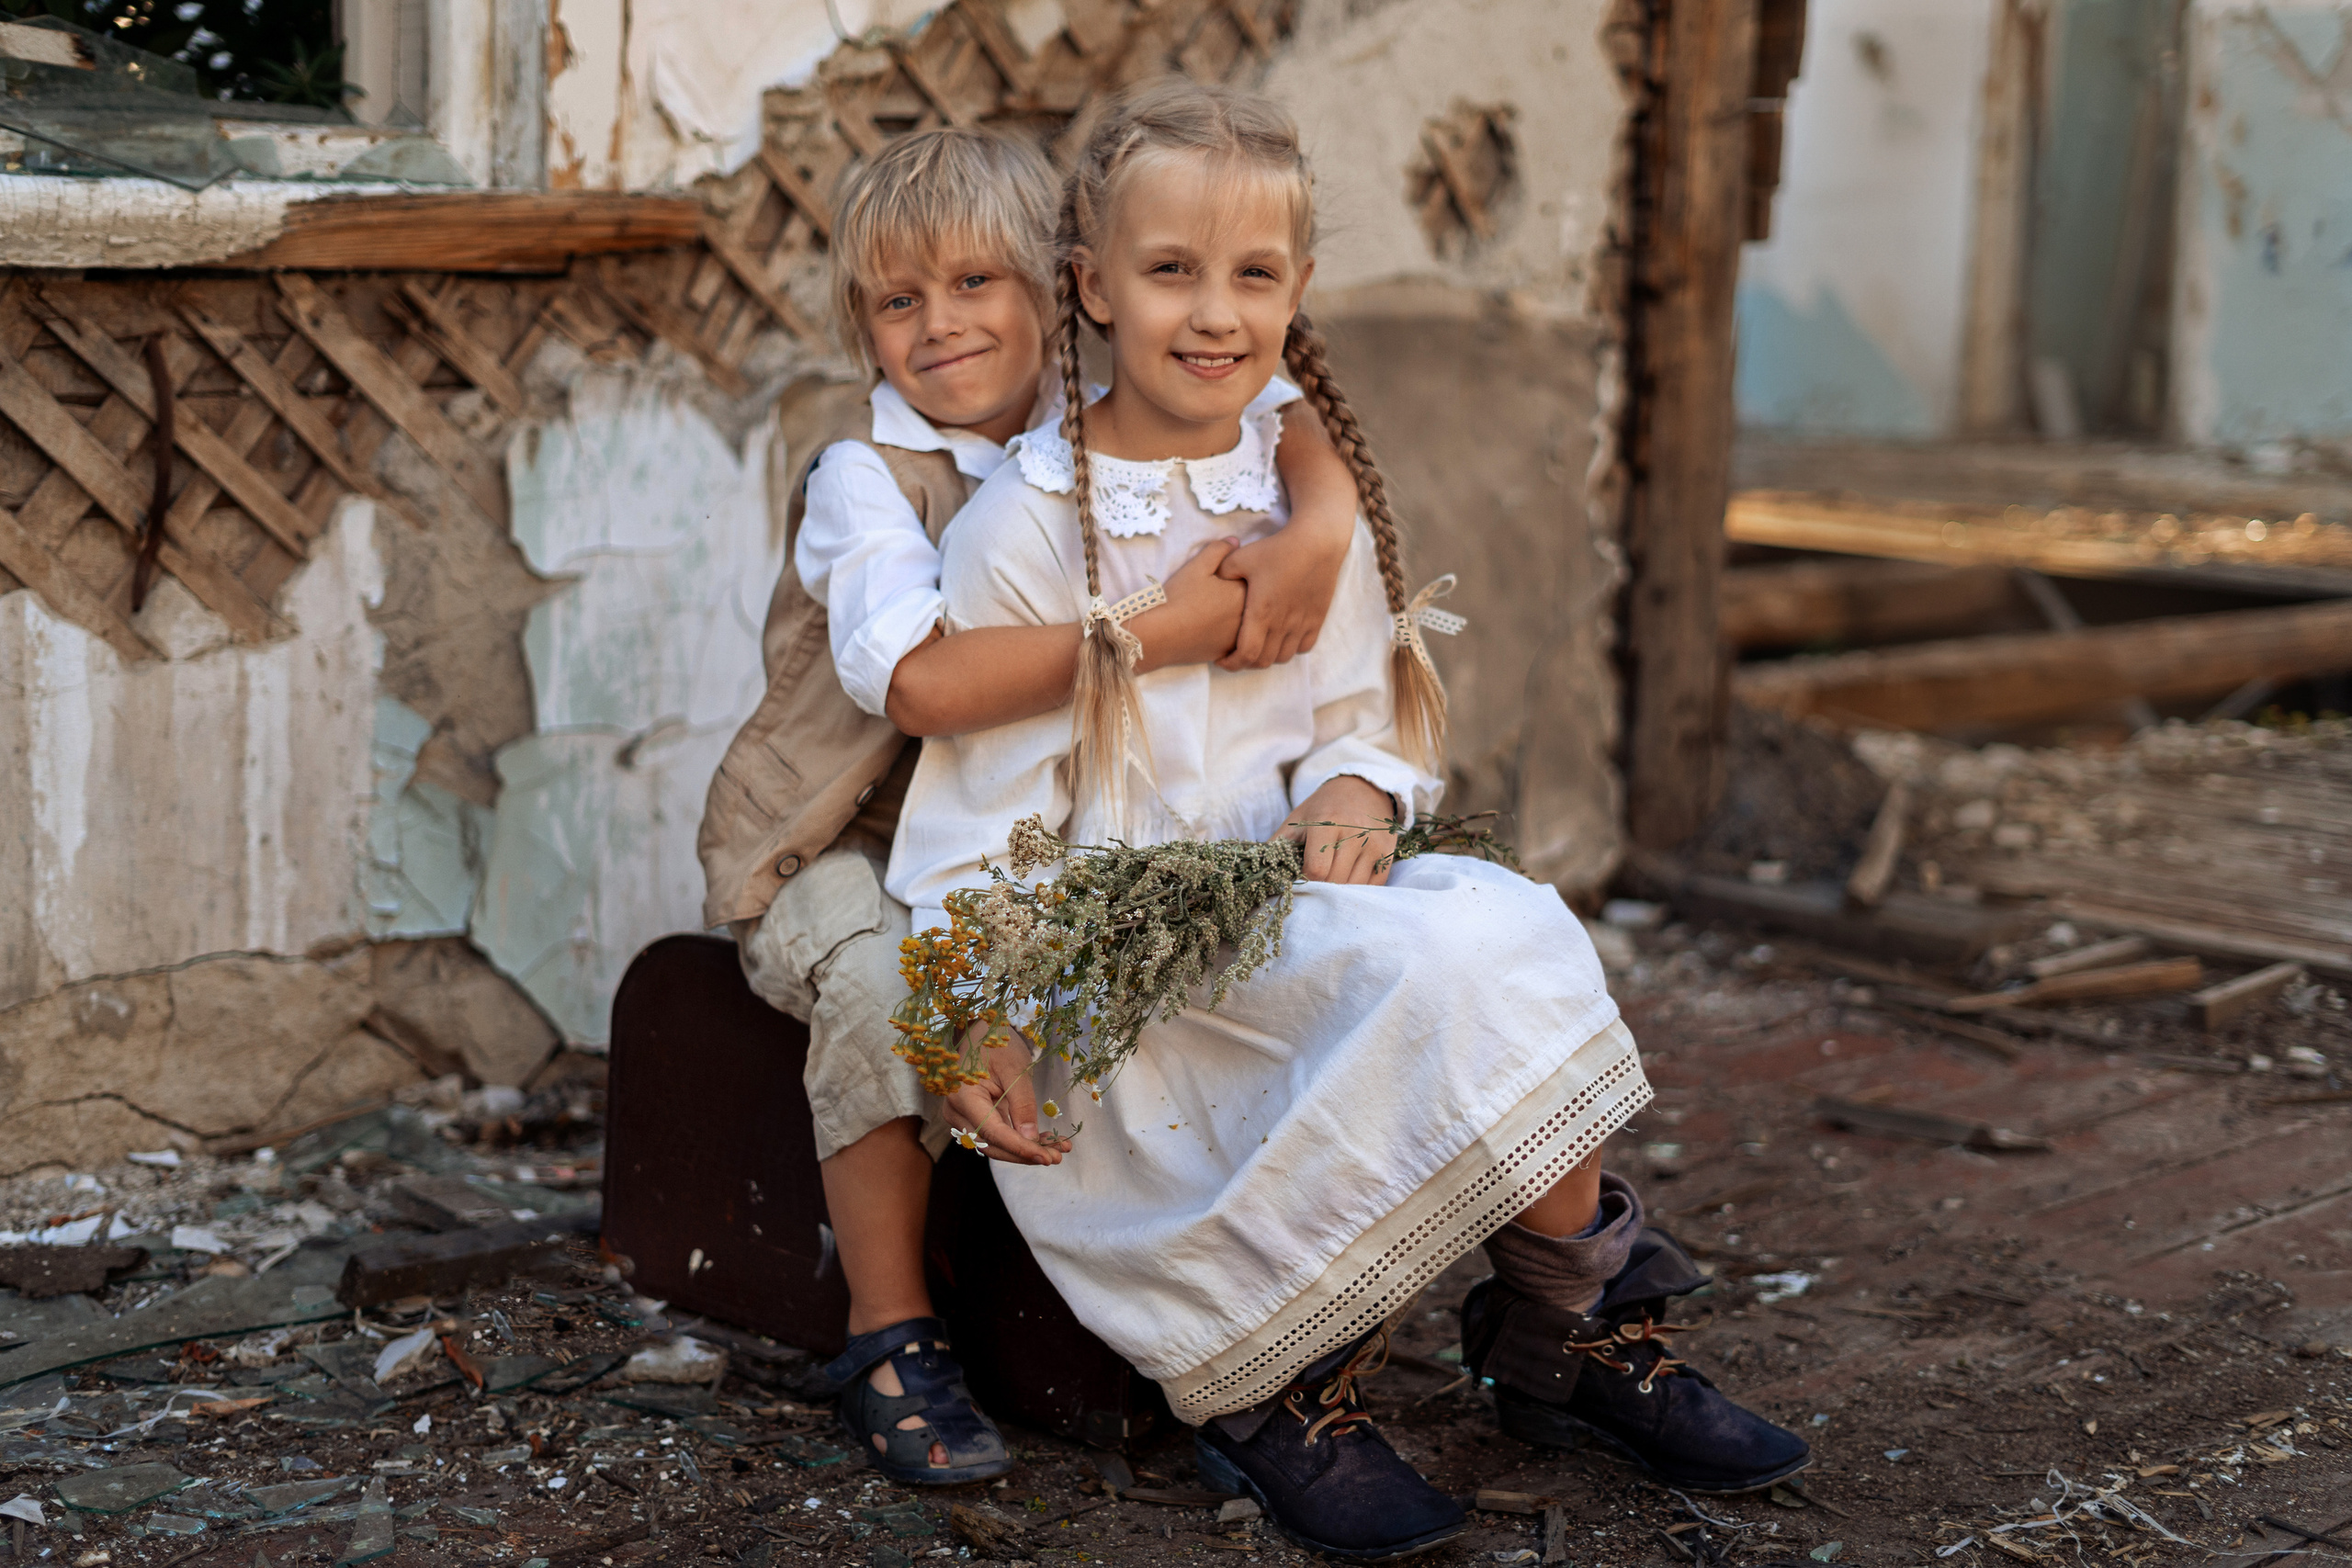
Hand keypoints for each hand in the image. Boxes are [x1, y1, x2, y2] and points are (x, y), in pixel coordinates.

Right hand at [942, 1022, 1069, 1164]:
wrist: (981, 1033)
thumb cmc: (996, 1043)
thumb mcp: (1015, 1068)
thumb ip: (1022, 1103)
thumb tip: (1030, 1138)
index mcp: (963, 1096)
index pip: (993, 1132)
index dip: (1020, 1147)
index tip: (1046, 1157)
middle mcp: (957, 1112)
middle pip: (992, 1144)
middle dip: (1025, 1153)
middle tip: (1058, 1156)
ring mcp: (963, 1117)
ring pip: (995, 1144)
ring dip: (1026, 1150)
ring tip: (1058, 1149)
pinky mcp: (975, 1118)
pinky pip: (997, 1135)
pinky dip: (1020, 1140)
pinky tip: (1045, 1140)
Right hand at [1129, 537, 1244, 672]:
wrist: (1160, 635)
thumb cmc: (1178, 597)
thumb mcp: (1197, 566)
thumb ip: (1219, 550)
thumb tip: (1236, 541)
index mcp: (1243, 592)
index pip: (1256, 579)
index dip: (1244, 575)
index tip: (1233, 575)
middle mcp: (1248, 617)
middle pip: (1255, 603)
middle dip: (1245, 596)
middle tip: (1224, 592)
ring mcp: (1240, 637)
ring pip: (1248, 623)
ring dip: (1240, 616)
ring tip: (1218, 610)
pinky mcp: (1229, 653)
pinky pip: (1238, 641)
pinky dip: (1230, 633)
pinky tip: (1216, 627)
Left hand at [1217, 493, 1350, 670]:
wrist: (1317, 543)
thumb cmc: (1277, 549)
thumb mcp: (1241, 557)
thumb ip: (1221, 571)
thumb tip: (1209, 581)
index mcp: (1262, 613)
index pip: (1246, 655)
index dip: (1231, 664)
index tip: (1221, 659)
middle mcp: (1283, 623)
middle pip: (1263, 661)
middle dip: (1246, 663)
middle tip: (1236, 654)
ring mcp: (1302, 623)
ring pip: (1284, 657)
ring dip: (1268, 657)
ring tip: (1258, 647)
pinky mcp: (1317, 619)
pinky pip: (1304, 647)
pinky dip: (1291, 648)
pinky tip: (1282, 638)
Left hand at [1275, 774, 1398, 885]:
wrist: (1362, 789)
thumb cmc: (1322, 808)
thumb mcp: (1297, 820)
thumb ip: (1277, 845)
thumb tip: (1259, 874)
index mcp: (1327, 823)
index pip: (1316, 869)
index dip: (1305, 880)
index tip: (1300, 877)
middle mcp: (1355, 833)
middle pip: (1335, 881)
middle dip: (1321, 887)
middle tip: (1313, 882)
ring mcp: (1374, 845)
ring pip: (1354, 887)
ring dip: (1339, 891)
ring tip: (1329, 880)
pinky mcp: (1388, 853)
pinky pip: (1373, 885)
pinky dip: (1358, 889)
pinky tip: (1347, 879)